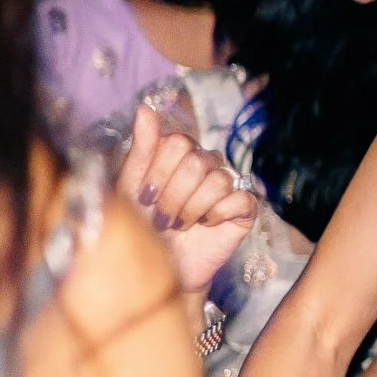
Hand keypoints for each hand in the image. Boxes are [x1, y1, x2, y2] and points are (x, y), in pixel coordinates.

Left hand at [114, 104, 257, 292]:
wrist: (162, 269)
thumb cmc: (144, 227)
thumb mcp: (132, 187)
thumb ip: (142, 148)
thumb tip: (144, 108)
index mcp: (180, 155)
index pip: (177, 143)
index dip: (159, 172)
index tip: (145, 198)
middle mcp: (206, 164)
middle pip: (197, 162)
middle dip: (173, 196)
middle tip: (163, 219)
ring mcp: (227, 185)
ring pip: (217, 181)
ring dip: (192, 209)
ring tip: (181, 225)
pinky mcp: (244, 208)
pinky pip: (240, 199)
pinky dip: (218, 215)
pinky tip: (206, 226)